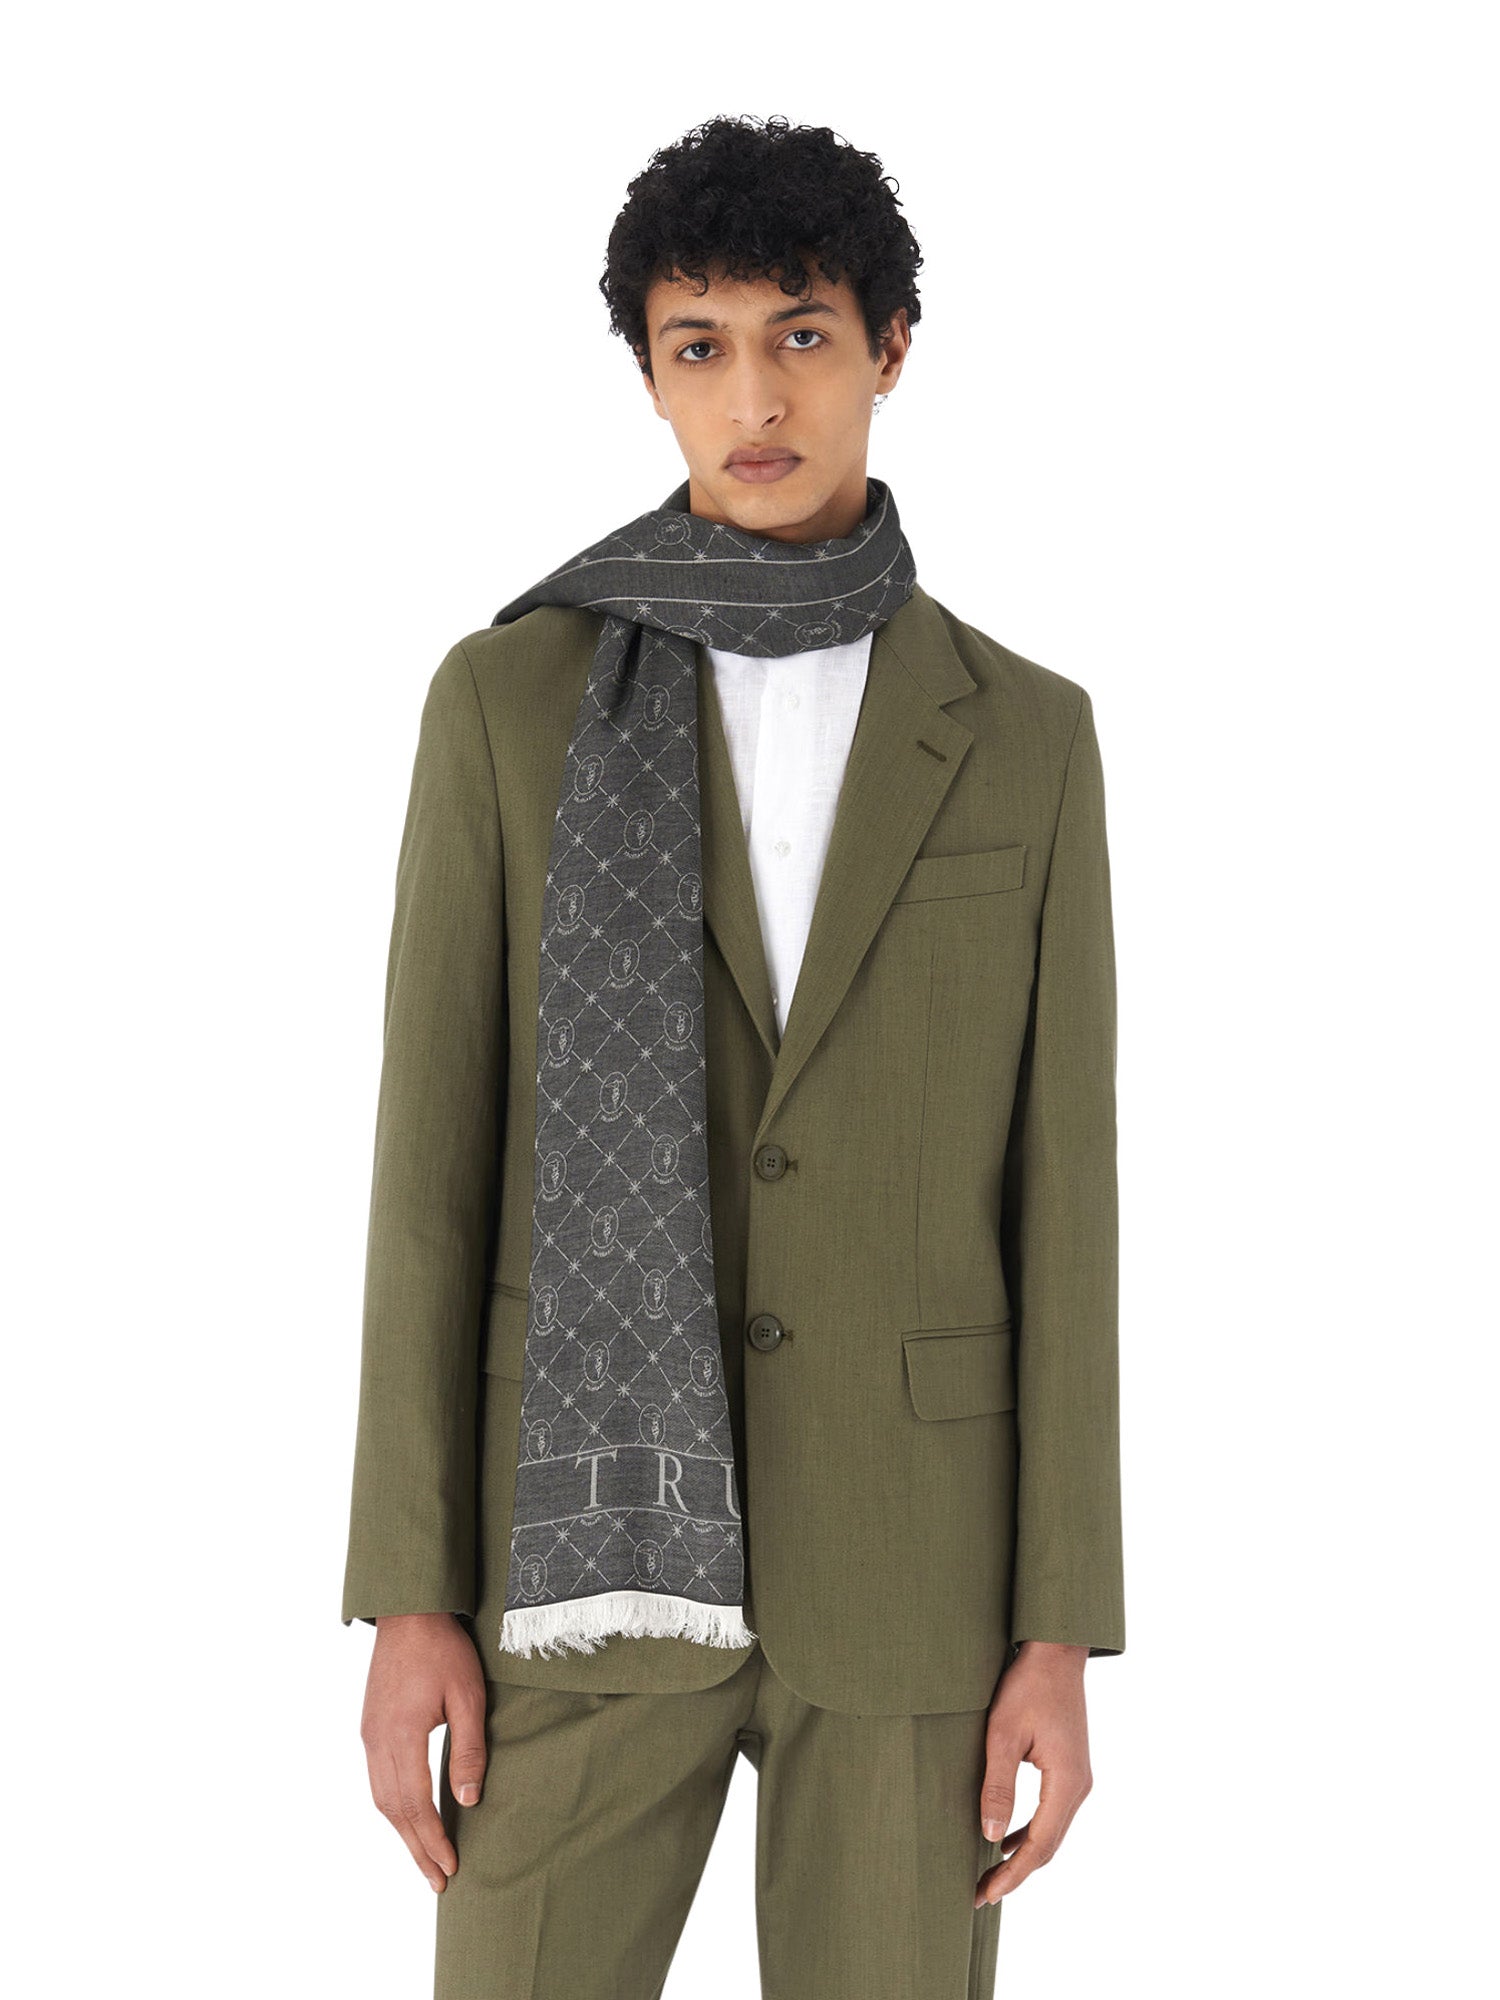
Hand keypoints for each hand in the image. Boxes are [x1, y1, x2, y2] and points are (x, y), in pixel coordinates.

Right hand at [361, 1612, 487, 1892]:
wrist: (409, 1612)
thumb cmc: (443, 1649)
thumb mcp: (467, 1695)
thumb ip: (468, 1748)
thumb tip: (469, 1798)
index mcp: (400, 1736)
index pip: (416, 1804)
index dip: (433, 1840)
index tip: (449, 1868)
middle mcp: (377, 1742)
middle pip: (393, 1810)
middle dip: (416, 1848)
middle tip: (438, 1880)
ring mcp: (369, 1735)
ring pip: (381, 1798)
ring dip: (403, 1832)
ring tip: (425, 1857)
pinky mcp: (369, 1727)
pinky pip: (377, 1779)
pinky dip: (393, 1807)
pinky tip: (409, 1817)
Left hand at [974, 1640, 1090, 1905]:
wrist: (1056, 1652)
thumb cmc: (1028, 1686)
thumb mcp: (1003, 1734)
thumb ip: (998, 1786)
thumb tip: (991, 1836)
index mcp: (1067, 1783)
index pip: (1039, 1846)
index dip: (1012, 1874)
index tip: (985, 1894)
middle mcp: (1079, 1787)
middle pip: (1048, 1846)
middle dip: (1016, 1872)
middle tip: (981, 1892)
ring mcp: (1077, 1778)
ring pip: (1051, 1832)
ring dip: (1023, 1853)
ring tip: (990, 1872)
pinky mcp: (1070, 1768)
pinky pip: (1051, 1813)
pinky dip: (1030, 1831)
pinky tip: (1006, 1836)